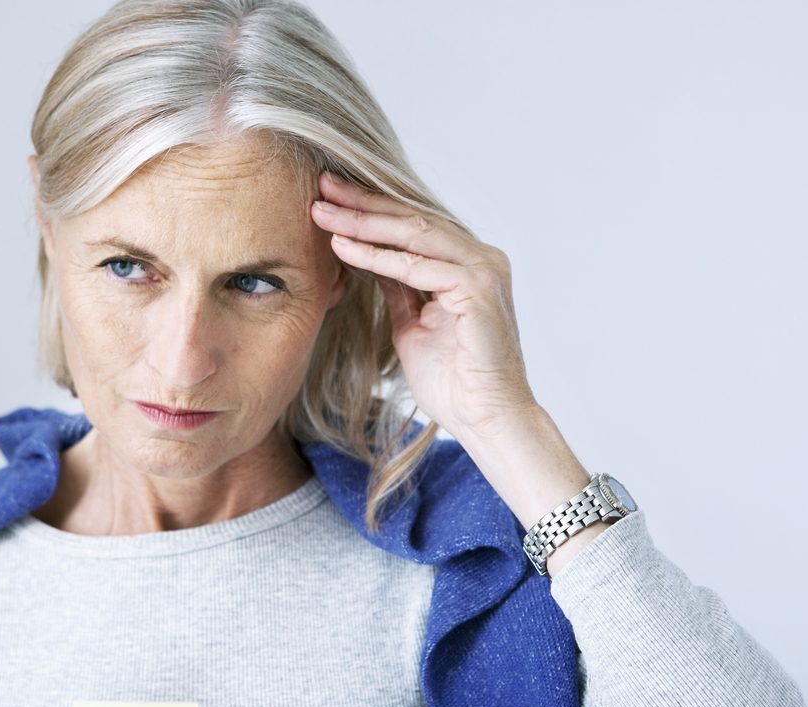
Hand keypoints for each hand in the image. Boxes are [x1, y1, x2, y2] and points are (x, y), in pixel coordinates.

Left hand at [311, 171, 538, 442]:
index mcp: (470, 264)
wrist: (486, 419)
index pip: (415, 227)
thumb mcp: (413, 325)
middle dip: (363, 203)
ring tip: (323, 211)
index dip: (371, 211)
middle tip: (321, 185)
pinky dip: (377, 256)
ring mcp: (484, 270)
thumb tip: (371, 256)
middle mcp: (482, 258)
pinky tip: (343, 247)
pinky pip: (417, 266)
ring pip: (414, 234)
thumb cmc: (454, 382)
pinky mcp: (478, 288)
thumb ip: (399, 288)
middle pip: (413, 220)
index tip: (329, 198)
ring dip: (364, 222)